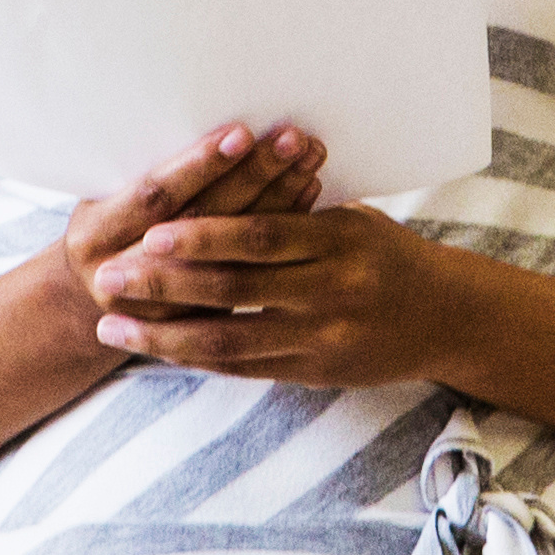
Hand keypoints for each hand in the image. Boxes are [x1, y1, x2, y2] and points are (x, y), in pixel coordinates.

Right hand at [49, 124, 325, 314]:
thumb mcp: (106, 198)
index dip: (199, 166)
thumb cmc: (107, 228)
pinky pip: (251, 273)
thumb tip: (212, 110)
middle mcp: (124, 275)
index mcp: (95, 235)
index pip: (155, 196)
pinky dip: (282, 229)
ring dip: (278, 200)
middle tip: (293, 138)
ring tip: (309, 158)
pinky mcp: (200, 324)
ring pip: (233, 252)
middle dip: (252, 177)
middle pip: (201, 222)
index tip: (242, 133)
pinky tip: (308, 192)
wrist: (94, 299)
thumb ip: (149, 174)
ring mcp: (164, 310)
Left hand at [92, 195, 474, 393]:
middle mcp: (331, 292)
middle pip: (235, 289)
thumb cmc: (386, 253)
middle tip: (108, 278)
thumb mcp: (350, 220)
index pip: (259, 236)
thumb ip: (293, 213)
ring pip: (230, 340)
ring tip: (112, 325)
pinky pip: (244, 368)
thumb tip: (221, 182)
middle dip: (165, 285)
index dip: (202, 237)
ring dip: (164, 335)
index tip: (150, 233)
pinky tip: (156, 349)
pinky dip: (196, 359)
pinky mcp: (314, 372)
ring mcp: (321, 338)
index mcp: (339, 240)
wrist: (447, 317)